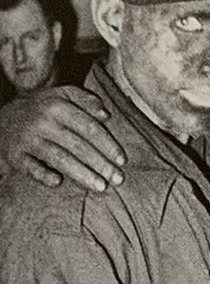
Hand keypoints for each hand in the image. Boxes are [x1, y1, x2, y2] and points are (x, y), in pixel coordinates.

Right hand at [0, 86, 125, 191]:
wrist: (2, 119)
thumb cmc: (41, 111)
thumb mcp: (59, 97)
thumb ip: (84, 100)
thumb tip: (106, 114)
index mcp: (57, 105)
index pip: (88, 127)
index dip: (108, 145)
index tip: (123, 161)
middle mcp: (43, 121)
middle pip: (77, 145)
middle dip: (100, 164)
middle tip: (118, 179)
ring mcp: (28, 138)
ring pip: (59, 158)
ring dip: (81, 173)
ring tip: (101, 186)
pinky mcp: (15, 155)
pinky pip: (31, 167)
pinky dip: (43, 175)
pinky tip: (58, 182)